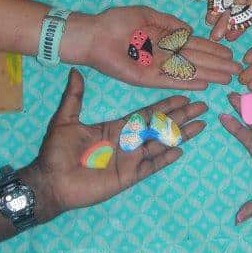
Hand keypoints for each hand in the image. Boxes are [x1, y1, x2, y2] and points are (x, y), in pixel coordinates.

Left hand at [22, 69, 207, 221]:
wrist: (49, 181)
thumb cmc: (56, 152)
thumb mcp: (64, 119)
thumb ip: (74, 97)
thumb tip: (76, 71)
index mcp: (116, 127)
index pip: (147, 113)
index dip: (165, 105)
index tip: (183, 96)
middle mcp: (128, 141)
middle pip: (160, 126)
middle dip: (181, 116)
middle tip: (202, 107)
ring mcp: (130, 159)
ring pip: (161, 144)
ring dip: (180, 134)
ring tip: (200, 125)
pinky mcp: (128, 176)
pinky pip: (151, 166)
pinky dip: (165, 158)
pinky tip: (180, 150)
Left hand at [62, 6, 241, 89]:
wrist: (94, 34)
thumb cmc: (117, 21)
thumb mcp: (147, 14)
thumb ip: (170, 22)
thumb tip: (191, 29)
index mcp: (165, 39)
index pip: (194, 45)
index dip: (213, 49)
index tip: (230, 52)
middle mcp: (165, 55)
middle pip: (197, 60)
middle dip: (217, 65)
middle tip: (237, 69)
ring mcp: (157, 68)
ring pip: (188, 71)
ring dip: (209, 75)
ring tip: (227, 78)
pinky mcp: (146, 79)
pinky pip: (170, 81)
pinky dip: (186, 82)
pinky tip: (203, 84)